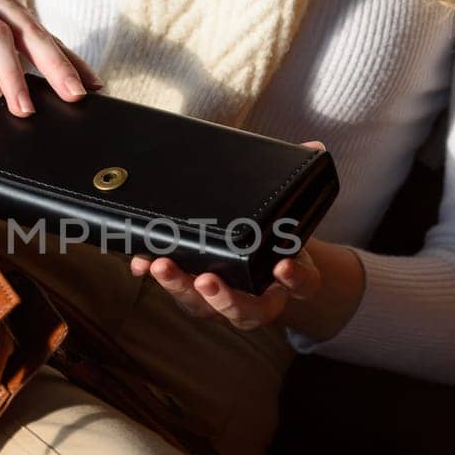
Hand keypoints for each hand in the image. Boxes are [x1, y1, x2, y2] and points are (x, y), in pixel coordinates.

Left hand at [129, 141, 325, 332]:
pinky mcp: (191, 294)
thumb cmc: (273, 240)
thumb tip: (314, 144)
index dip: (294, 279)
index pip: (301, 286)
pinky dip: (154, 276)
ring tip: (161, 264)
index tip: (283, 266)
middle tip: (206, 279)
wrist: (260, 265)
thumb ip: (298, 182)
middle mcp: (256, 301)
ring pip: (201, 306)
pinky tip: (140, 260)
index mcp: (289, 282)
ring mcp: (220, 302)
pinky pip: (173, 290)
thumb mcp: (291, 217)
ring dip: (178, 287)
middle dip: (223, 296)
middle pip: (242, 310)